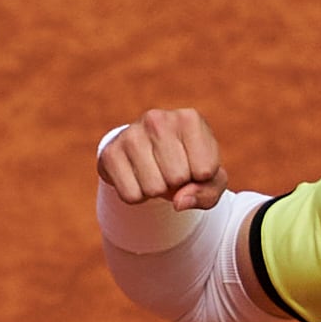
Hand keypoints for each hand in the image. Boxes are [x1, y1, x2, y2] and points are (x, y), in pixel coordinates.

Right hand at [100, 106, 227, 211]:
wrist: (149, 154)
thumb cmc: (187, 164)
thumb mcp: (210, 178)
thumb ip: (208, 192)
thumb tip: (179, 202)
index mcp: (189, 119)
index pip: (205, 171)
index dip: (200, 178)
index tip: (192, 164)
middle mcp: (158, 119)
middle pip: (178, 178)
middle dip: (177, 184)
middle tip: (171, 170)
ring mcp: (131, 134)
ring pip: (154, 188)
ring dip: (157, 191)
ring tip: (155, 172)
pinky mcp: (110, 153)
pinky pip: (131, 195)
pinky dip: (138, 196)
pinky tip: (138, 176)